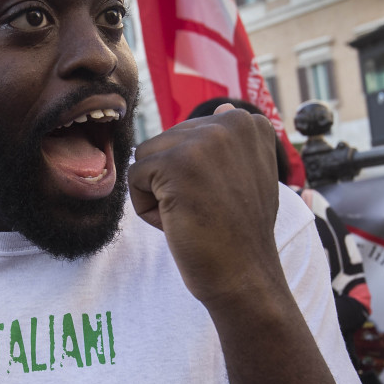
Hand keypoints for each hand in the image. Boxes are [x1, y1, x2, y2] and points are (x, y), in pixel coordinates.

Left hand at [129, 104, 282, 307]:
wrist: (244, 276)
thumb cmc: (240, 233)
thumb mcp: (249, 175)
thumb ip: (232, 144)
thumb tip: (224, 107)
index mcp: (249, 122)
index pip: (188, 135)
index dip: (196, 174)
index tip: (225, 198)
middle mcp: (231, 121)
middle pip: (164, 143)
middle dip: (174, 181)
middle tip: (209, 210)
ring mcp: (204, 140)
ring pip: (146, 158)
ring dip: (159, 193)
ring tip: (194, 214)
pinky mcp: (176, 163)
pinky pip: (133, 179)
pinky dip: (148, 209)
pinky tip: (181, 222)